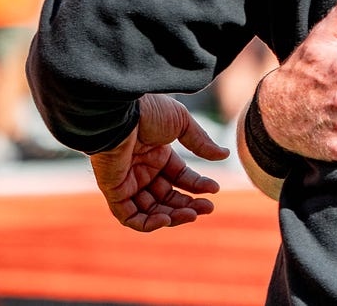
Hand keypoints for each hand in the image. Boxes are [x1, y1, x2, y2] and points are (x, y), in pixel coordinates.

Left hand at [89, 93, 229, 231]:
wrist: (120, 112)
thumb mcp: (182, 123)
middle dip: (188, 205)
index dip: (197, 185)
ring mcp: (127, 181)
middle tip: (207, 209)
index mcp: (158, 154)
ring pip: (150, 210)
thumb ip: (201, 142)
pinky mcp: (113, 191)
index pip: (180, 177)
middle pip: (167, 197)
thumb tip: (223, 155)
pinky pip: (129, 215)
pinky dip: (147, 223)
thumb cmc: (149, 112)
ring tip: (191, 215)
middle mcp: (142, 170)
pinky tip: (166, 219)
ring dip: (172, 216)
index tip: (215, 189)